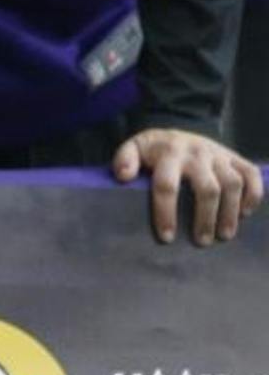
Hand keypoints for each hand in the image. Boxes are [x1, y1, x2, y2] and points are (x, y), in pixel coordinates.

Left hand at [113, 127, 263, 244]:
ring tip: (224, 235)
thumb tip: (122, 176)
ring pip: (232, 184)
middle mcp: (197, 153)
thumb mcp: (134, 148)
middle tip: (202, 241)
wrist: (178, 133)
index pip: (167, 185)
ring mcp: (219, 155)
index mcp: (169, 153)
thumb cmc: (155, 149)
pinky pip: (251, 175)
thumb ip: (124, 159)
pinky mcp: (235, 158)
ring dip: (230, 212)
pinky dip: (253, 195)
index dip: (166, 212)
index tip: (166, 237)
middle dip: (205, 218)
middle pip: (207, 189)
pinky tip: (244, 213)